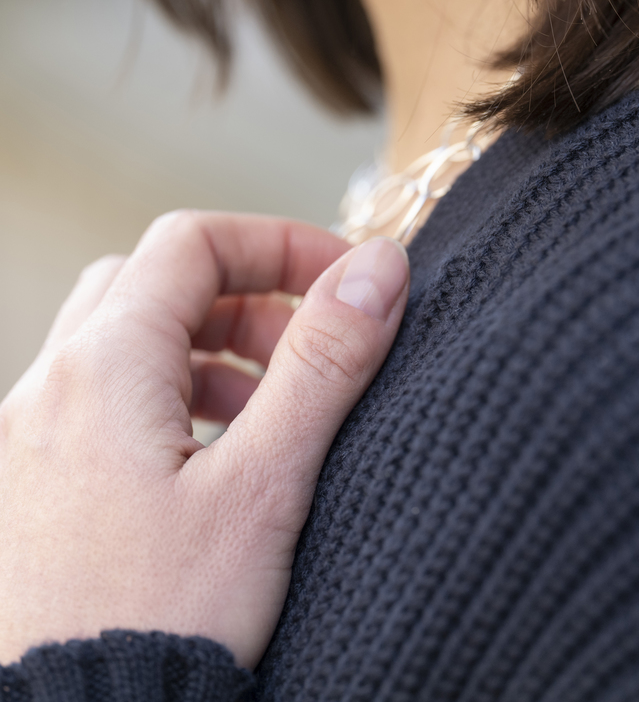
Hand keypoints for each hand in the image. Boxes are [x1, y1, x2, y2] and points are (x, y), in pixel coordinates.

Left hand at [0, 211, 408, 669]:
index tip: (346, 282)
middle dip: (244, 295)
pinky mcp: (31, 489)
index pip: (194, 244)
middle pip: (153, 284)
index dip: (279, 244)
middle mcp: (49, 390)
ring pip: (123, 342)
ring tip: (270, 407)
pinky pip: (102, 403)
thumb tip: (379, 266)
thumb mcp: (267, 483)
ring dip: (207, 348)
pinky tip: (210, 460)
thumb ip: (325, 361)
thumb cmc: (166, 620)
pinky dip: (168, 398)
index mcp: (103, 368)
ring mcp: (28, 441)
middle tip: (308, 344)